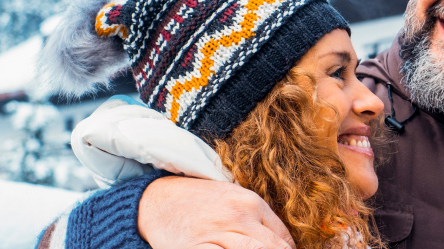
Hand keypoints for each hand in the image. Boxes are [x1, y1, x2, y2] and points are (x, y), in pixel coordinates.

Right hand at [138, 176, 295, 248]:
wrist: (157, 200)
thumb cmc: (200, 202)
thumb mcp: (234, 200)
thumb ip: (259, 219)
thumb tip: (286, 244)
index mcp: (251, 203)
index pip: (283, 238)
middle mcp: (238, 216)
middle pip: (273, 248)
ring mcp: (217, 232)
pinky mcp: (197, 247)